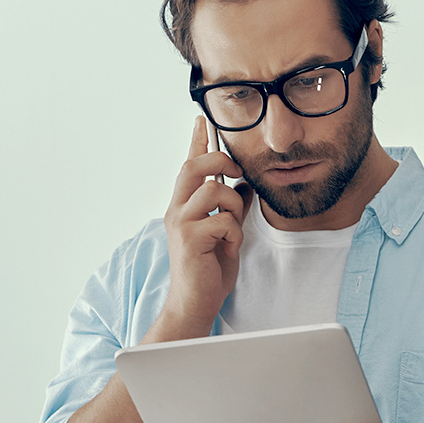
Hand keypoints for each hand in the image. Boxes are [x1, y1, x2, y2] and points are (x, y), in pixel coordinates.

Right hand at [159, 115, 255, 333]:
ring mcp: (180, 223)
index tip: (201, 119)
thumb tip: (246, 185)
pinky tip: (229, 249)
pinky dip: (235, 234)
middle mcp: (176, 210)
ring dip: (234, 208)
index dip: (196, 142)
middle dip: (221, 162)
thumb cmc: (209, 270)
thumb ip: (232, 208)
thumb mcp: (225, 233)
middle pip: (195, 167)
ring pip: (215, 191)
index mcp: (184, 206)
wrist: (195, 303)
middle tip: (237, 172)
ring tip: (232, 230)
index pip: (189, 166)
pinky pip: (223, 221)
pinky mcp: (189, 239)